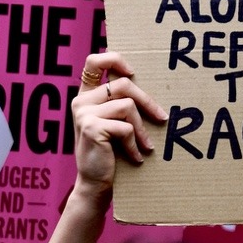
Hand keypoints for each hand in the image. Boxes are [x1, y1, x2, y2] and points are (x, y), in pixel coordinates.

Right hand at [71, 52, 167, 201]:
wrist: (94, 183)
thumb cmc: (108, 153)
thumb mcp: (111, 124)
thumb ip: (117, 104)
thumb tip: (150, 88)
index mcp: (85, 96)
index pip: (94, 62)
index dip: (115, 59)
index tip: (133, 72)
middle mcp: (81, 101)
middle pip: (123, 84)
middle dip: (147, 102)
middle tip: (161, 118)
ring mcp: (83, 113)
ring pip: (128, 105)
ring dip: (142, 128)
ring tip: (146, 145)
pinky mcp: (92, 127)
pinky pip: (126, 127)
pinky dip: (134, 144)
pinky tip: (136, 156)